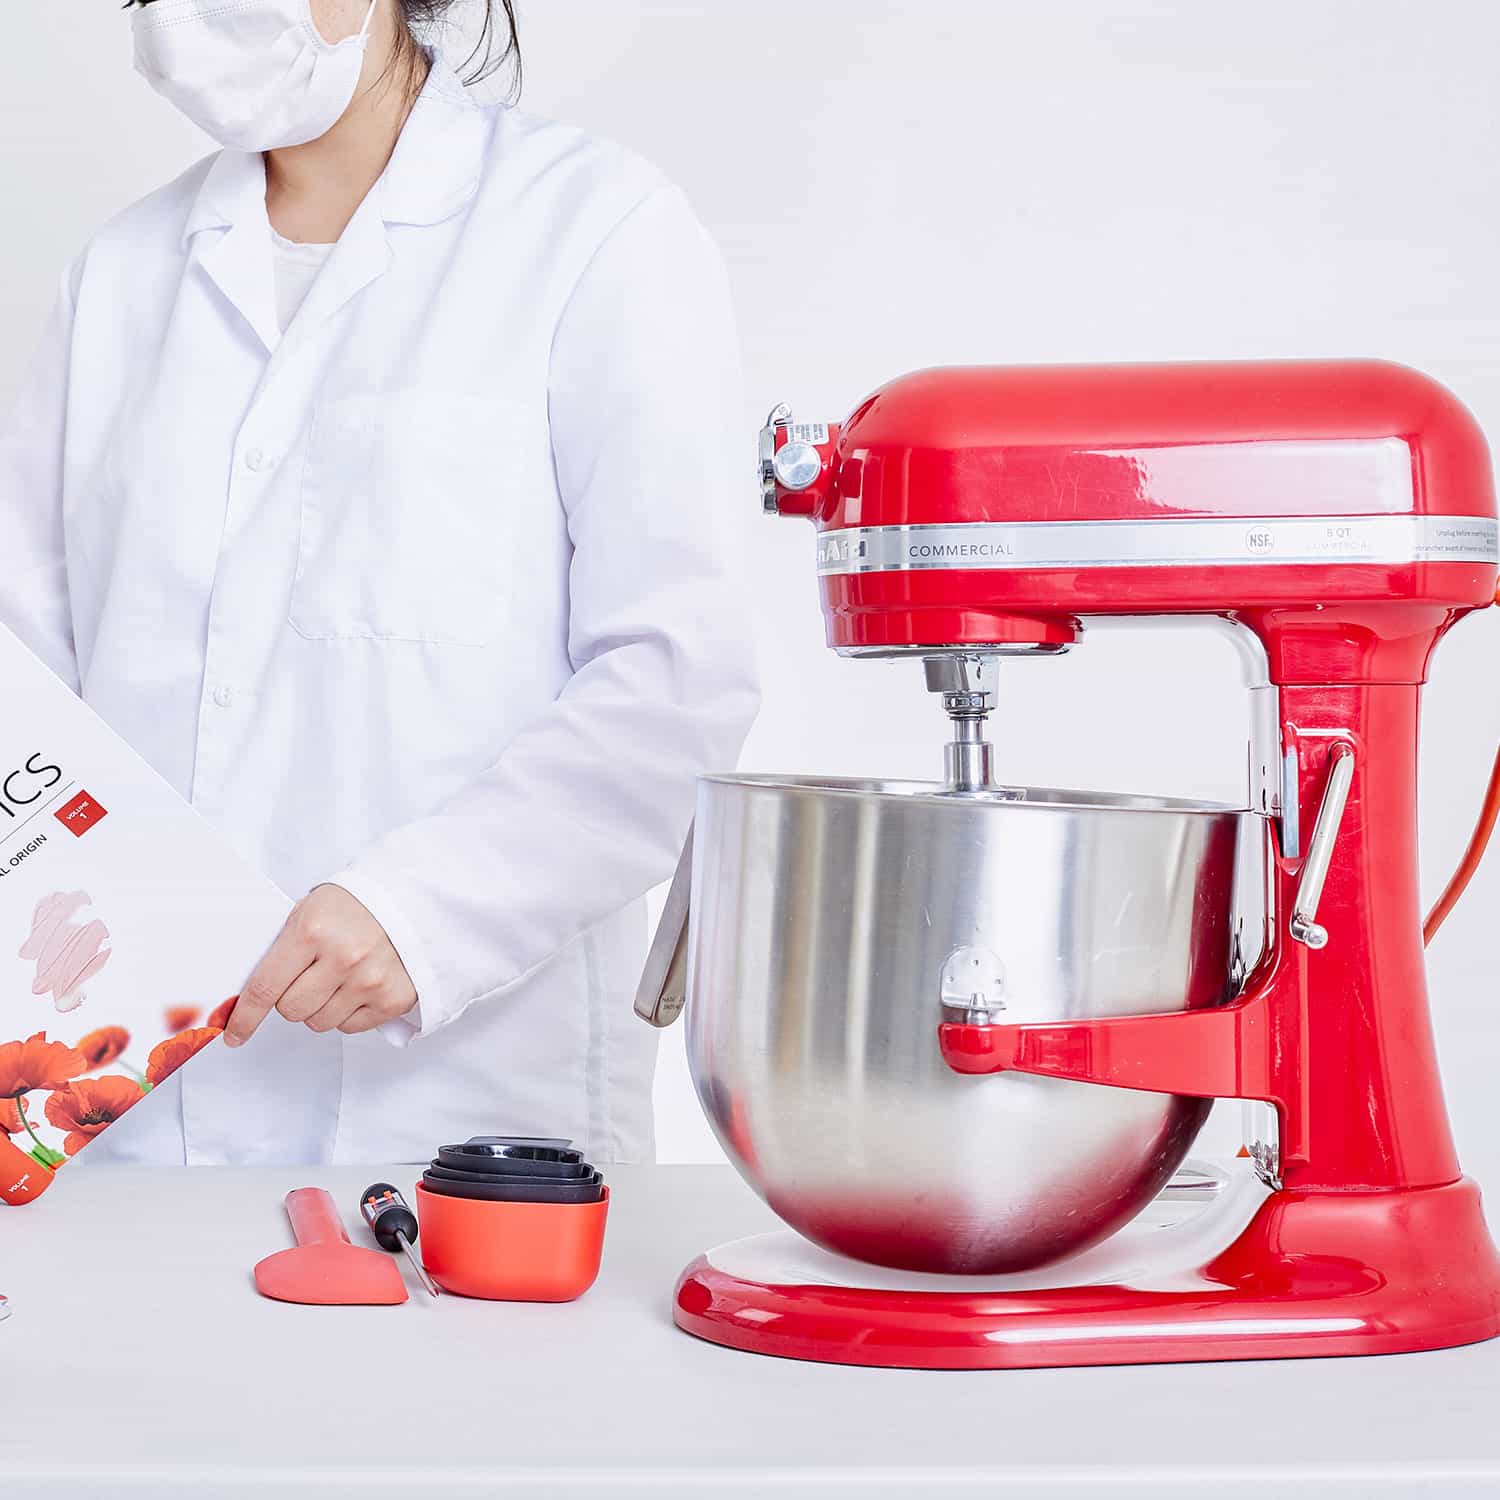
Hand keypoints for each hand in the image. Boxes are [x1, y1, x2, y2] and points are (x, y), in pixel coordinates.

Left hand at [225, 886, 416, 1046]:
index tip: (234, 1033)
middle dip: (291, 998)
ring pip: (319, 1022)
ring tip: (338, 978)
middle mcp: (342, 958)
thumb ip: (281, 949)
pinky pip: (350, 1026)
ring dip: (321, 1006)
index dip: (244, 1017)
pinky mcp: (393, 999)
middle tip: (308, 977)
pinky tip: (358, 985)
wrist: (412, 900)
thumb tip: (246, 994)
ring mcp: (370, 981)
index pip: (265, 988)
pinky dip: (348, 1012)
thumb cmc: (355, 905)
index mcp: (312, 932)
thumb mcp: (309, 911)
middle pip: (291, 1011)